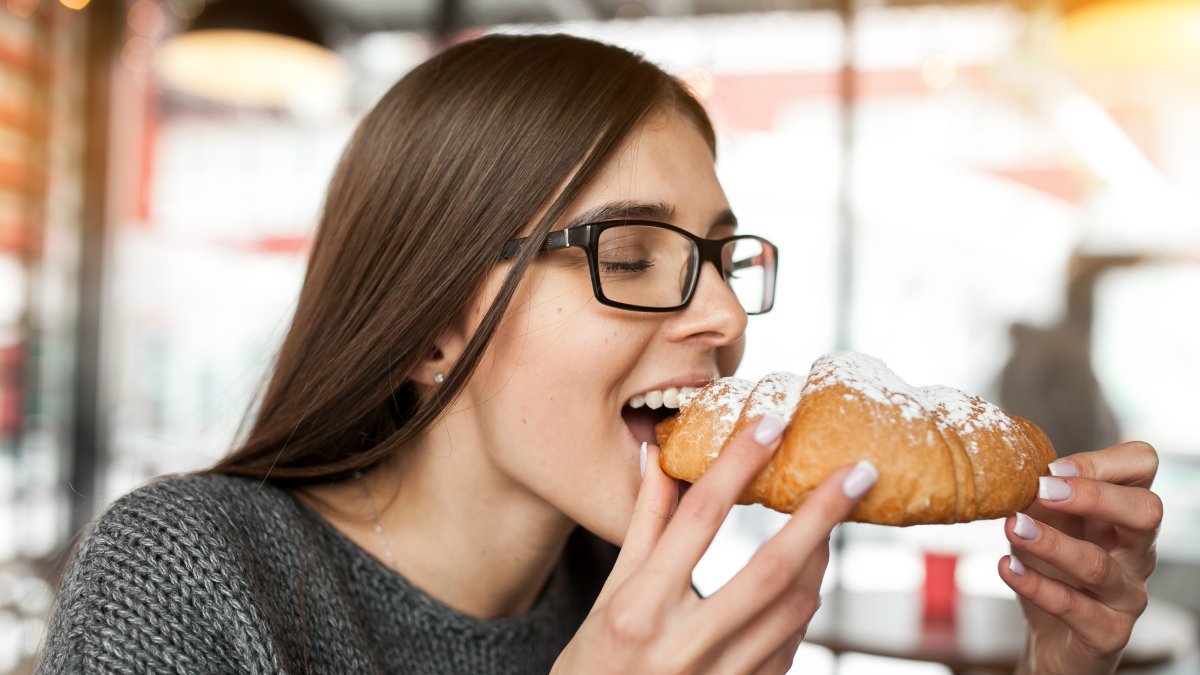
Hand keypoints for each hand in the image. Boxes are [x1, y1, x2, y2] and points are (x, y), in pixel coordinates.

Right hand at [553, 418, 877, 673]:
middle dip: (821, 515)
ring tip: (834, 519)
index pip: (698, 518)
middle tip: (859, 471)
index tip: (772, 424)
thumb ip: (641, 528)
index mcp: (638, 607)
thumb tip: (654, 456)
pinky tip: (807, 576)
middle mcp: (683, 645)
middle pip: (770, 568)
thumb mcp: (606, 599)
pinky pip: (792, 645)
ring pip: (793, 610)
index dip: (738, 465)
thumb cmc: (594, 666)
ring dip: (820, 557)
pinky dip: (804, 604)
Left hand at [999, 441, 1161, 674]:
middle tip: (1043, 489)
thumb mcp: (1044, 524)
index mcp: (1123, 514)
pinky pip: (1073, 607)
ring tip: (1013, 526)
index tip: (1054, 467)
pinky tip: (1006, 568)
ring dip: (1052, 543)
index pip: (1143, 467)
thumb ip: (1040, 496)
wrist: (1051, 639)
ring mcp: (1127, 594)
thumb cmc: (1052, 570)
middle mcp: (1137, 551)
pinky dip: (1035, 585)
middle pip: (1146, 511)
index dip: (1105, 461)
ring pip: (1099, 565)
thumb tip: (1014, 468)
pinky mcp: (1108, 632)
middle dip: (1095, 495)